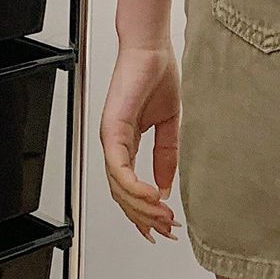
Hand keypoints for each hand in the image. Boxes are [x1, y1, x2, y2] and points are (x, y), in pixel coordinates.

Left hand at [99, 42, 182, 243]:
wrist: (152, 47)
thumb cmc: (157, 74)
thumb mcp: (169, 123)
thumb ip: (166, 154)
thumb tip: (166, 186)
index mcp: (125, 143)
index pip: (130, 188)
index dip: (145, 211)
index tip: (164, 226)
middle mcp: (114, 145)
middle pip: (123, 195)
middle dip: (145, 218)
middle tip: (167, 231)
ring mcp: (110, 138)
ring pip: (119, 187)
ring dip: (142, 207)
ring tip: (164, 217)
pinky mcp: (112, 129)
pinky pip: (119, 168)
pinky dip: (135, 186)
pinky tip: (153, 196)